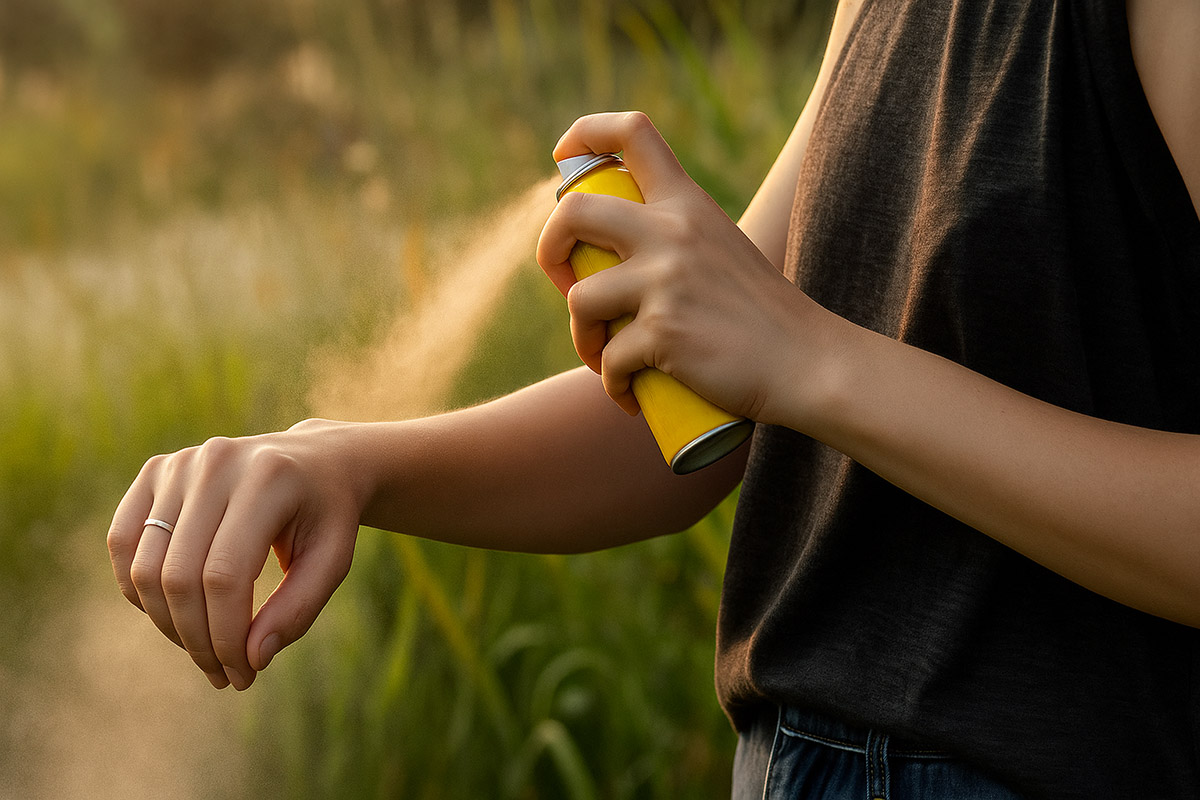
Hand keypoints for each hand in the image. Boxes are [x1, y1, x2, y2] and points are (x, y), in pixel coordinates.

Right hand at [106, 419, 361, 689]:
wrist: (315, 461)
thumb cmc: (327, 516)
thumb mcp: (333, 560)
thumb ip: (298, 609)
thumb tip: (250, 659)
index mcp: (268, 478)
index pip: (225, 575)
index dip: (226, 636)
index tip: (244, 675)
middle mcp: (216, 463)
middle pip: (179, 576)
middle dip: (197, 640)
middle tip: (224, 675)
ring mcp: (180, 463)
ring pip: (146, 567)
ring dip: (168, 624)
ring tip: (204, 651)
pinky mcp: (156, 470)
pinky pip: (123, 542)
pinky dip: (139, 589)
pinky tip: (174, 614)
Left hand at [537, 112, 837, 426]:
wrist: (808, 363)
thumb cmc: (763, 317)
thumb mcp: (721, 250)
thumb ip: (676, 241)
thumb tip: (610, 262)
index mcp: (689, 202)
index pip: (632, 132)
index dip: (585, 133)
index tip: (563, 156)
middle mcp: (674, 231)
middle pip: (573, 212)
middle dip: (550, 250)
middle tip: (565, 284)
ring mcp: (667, 280)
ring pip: (580, 299)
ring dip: (582, 337)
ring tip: (603, 358)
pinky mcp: (664, 332)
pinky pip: (609, 359)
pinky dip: (612, 384)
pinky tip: (628, 396)